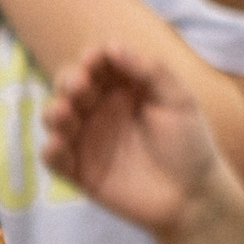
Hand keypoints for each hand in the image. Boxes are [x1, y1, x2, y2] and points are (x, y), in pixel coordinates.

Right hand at [41, 45, 243, 237]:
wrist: (194, 197)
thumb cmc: (190, 145)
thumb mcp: (179, 101)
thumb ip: (151, 71)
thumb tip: (113, 46)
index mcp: (122, 89)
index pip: (97, 64)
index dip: (92, 58)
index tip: (96, 59)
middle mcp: (100, 110)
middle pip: (70, 85)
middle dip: (70, 80)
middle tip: (81, 86)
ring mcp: (87, 140)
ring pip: (56, 117)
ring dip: (54, 111)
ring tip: (64, 113)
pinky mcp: (80, 172)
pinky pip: (54, 159)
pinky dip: (50, 151)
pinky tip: (57, 145)